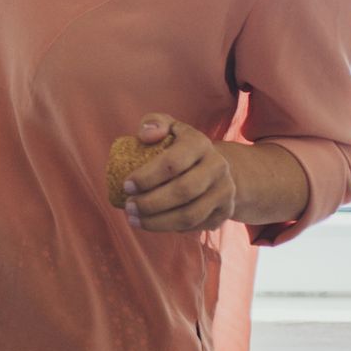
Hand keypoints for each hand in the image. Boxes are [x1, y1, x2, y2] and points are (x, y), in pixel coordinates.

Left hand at [120, 113, 235, 233]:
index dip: (146, 177)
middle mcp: (217, 167)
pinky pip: (196, 226)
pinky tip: (153, 224)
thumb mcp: (170, 126)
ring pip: (190, 215)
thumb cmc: (182, 145)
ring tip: (135, 220)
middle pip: (182, 191)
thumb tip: (146, 135)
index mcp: (200, 143)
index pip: (172, 163)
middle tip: (129, 207)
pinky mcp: (224, 212)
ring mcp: (224, 192)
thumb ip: (154, 122)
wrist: (216, 166)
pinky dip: (171, 228)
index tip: (126, 186)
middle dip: (150, 203)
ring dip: (158, 222)